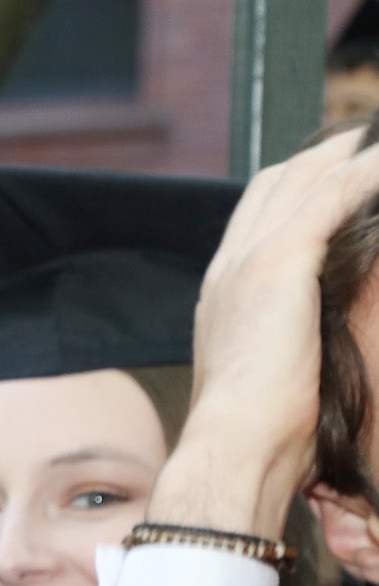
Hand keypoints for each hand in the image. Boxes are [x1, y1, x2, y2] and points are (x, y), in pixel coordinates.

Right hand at [161, 129, 378, 538]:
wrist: (235, 445)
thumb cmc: (258, 437)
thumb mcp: (275, 381)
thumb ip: (293, 346)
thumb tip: (323, 349)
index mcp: (222, 294)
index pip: (257, 217)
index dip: (296, 187)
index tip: (334, 173)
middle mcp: (229, 267)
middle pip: (276, 183)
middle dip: (323, 156)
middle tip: (364, 140)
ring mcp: (250, 260)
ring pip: (305, 178)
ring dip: (351, 155)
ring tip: (378, 143)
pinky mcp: (280, 262)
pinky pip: (334, 195)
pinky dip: (365, 173)